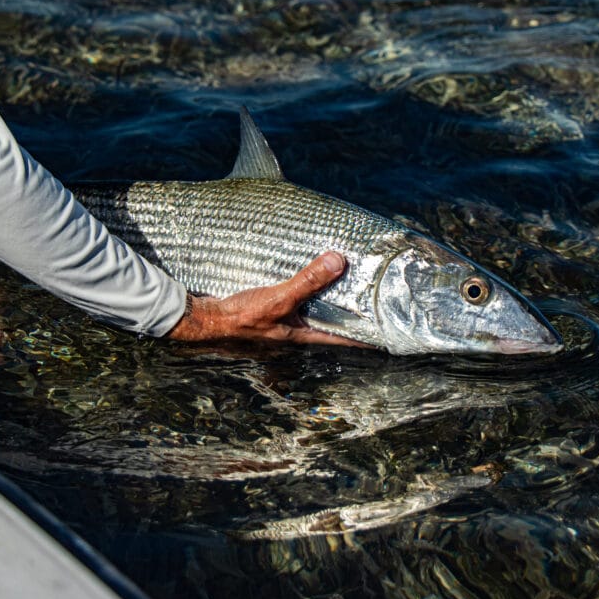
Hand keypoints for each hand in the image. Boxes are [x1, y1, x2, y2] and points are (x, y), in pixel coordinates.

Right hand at [166, 251, 368, 347]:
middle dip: (354, 310)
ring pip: (319, 308)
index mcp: (306, 334)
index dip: (368, 334)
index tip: (390, 330)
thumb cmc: (244, 316)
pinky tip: (313, 272)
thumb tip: (339, 261)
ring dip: (332, 295)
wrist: (209, 318)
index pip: (346, 337)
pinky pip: (301, 297)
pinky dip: (311, 286)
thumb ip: (308, 282)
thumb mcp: (280, 299)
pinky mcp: (275, 306)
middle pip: (335, 320)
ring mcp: (287, 319)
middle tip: (375, 295)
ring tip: (351, 279)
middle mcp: (299, 329)